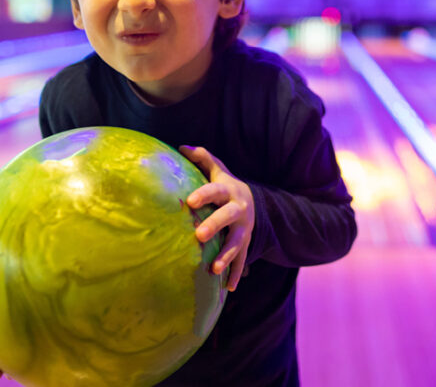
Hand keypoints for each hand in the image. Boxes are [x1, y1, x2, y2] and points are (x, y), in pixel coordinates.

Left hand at [180, 146, 253, 291]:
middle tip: (198, 235)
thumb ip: (202, 158)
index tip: (189, 201)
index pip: (216, 190)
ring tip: (214, 268)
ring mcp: (244, 230)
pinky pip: (242, 261)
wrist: (254, 203)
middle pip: (228, 217)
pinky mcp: (246, 245)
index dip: (204, 195)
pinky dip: (235, 274)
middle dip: (215, 226)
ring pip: (237, 243)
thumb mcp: (218, 170)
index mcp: (229, 191)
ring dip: (227, 256)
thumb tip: (181, 147)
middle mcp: (239, 210)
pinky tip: (227, 288)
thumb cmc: (225, 185)